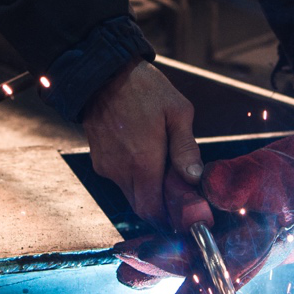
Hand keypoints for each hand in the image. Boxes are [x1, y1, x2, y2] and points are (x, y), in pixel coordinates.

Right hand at [82, 61, 207, 229]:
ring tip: (161, 169)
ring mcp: (107, 167)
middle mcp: (121, 170)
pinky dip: (133, 177)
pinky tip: (142, 156)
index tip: (183, 216)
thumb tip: (194, 178)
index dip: (168, 219)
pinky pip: (119, 179)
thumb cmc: (143, 89)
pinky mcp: (99, 160)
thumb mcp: (177, 112)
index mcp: (143, 162)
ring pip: (130, 195)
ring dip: (147, 191)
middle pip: (141, 208)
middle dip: (160, 208)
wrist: (102, 73)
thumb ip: (186, 149)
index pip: (153, 210)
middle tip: (177, 196)